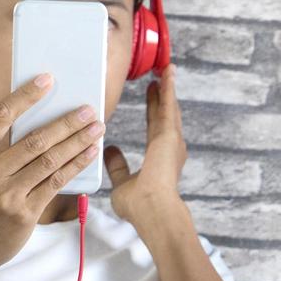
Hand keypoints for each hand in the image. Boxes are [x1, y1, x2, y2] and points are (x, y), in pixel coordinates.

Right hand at [0, 74, 104, 278]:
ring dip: (77, 141)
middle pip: (34, 139)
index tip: (47, 80)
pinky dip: (75, 166)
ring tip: (96, 128)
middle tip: (88, 109)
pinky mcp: (23, 214)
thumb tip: (34, 125)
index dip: (25, 96)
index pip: (0, 116)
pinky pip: (55, 183)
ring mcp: (5, 195)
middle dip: (66, 122)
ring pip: (49, 160)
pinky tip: (89, 154)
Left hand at [103, 62, 186, 225]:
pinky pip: (168, 105)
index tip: (152, 96)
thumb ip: (117, 166)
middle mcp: (170, 148)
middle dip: (163, 96)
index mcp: (160, 158)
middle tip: (160, 77)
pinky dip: (168, 88)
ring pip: (169, 107)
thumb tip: (109, 151)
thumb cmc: (140, 207)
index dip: (154, 111)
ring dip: (167, 87)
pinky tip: (167, 72)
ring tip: (166, 69)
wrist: (153, 211)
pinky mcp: (169, 135)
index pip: (155, 127)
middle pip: (165, 114)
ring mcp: (172, 141)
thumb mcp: (122, 183)